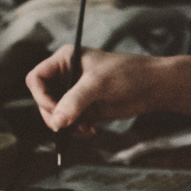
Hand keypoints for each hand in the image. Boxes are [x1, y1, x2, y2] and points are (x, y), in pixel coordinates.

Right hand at [25, 47, 160, 132]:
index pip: (36, 78)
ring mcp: (75, 93)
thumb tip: (56, 122)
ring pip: (55, 115)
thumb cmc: (128, 75)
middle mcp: (66, 76)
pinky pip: (69, 124)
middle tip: (68, 126)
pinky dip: (75, 130)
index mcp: (65, 60)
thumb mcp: (98, 85)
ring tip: (85, 129)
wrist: (153, 87)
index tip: (55, 110)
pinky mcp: (85, 108)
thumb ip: (74, 102)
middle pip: (43, 100)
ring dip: (66, 126)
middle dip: (54, 116)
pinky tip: (92, 130)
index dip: (40, 96)